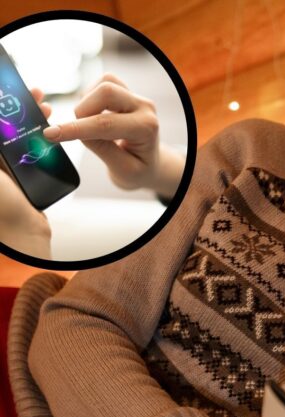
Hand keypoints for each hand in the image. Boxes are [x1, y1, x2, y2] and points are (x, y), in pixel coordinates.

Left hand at [0, 88, 51, 258]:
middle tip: (38, 96)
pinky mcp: (29, 179)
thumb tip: (4, 124)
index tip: (15, 89)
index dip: (6, 106)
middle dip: (21, 109)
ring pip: (24, 136)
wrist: (21, 235)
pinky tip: (54, 134)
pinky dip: (45, 141)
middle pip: (8, 127)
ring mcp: (12, 170)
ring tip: (49, 111)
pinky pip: (37, 153)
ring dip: (35, 122)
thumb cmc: (0, 205)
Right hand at [42, 73, 182, 198]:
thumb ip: (100, 148)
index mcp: (146, 128)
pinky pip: (103, 83)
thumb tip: (74, 130)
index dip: (75, 129)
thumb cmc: (138, 169)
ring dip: (87, 103)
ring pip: (104, 83)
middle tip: (79, 130)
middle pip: (107, 91)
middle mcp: (144, 108)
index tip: (51, 134)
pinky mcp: (126, 92)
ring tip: (91, 126)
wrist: (150, 164)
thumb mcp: (122, 170)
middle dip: (83, 110)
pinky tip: (94, 115)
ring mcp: (136, 97)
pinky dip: (90, 97)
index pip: (106, 124)